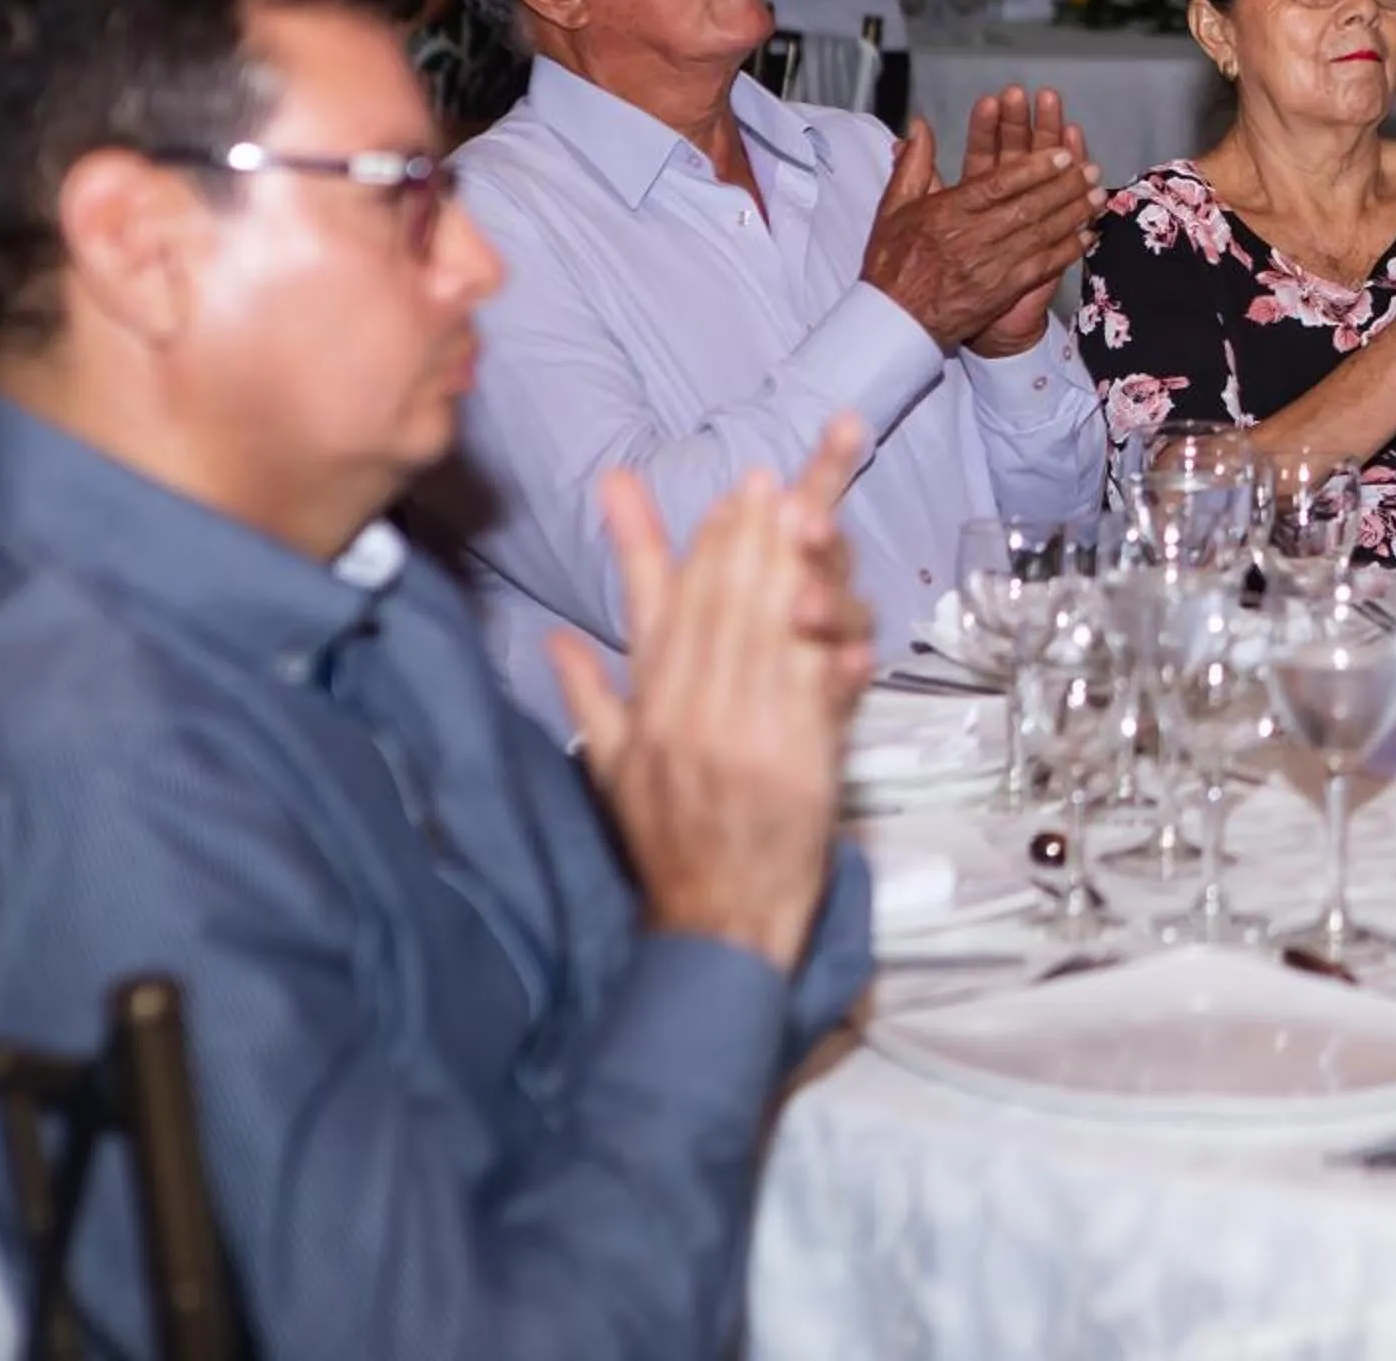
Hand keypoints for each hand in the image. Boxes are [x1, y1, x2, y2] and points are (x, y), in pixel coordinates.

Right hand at [554, 416, 875, 971]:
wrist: (713, 924)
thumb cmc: (666, 847)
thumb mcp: (613, 769)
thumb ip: (588, 694)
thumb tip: (552, 637)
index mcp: (649, 705)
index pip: (664, 606)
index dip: (681, 542)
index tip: (701, 488)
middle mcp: (689, 712)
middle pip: (720, 603)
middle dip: (746, 533)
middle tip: (770, 473)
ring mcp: (742, 736)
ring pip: (767, 633)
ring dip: (788, 566)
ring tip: (807, 506)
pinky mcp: (793, 765)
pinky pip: (814, 694)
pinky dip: (829, 653)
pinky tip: (843, 616)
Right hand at [862, 92, 1104, 352]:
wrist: (895, 320)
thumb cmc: (893, 261)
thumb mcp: (894, 207)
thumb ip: (913, 165)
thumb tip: (920, 127)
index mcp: (947, 212)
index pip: (998, 184)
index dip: (1034, 167)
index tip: (1061, 153)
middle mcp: (972, 238)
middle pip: (1027, 207)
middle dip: (1063, 186)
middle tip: (1091, 170)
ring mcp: (990, 266)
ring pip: (1039, 234)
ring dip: (1072, 214)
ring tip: (1097, 195)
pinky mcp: (1002, 291)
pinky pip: (1041, 267)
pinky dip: (1066, 251)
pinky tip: (1086, 236)